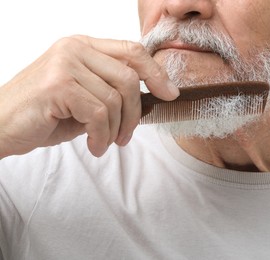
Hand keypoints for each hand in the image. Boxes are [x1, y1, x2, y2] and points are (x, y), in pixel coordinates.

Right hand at [0, 35, 178, 157]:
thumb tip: (149, 98)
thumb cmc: (44, 114)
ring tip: (105, 143)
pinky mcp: (57, 85)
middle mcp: (75, 49)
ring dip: (116, 129)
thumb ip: (111, 92)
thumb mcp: (84, 98)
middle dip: (135, 113)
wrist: (1, 125)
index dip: (156, 72)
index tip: (169, 93)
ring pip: (115, 99)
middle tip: (127, 136)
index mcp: (83, 46)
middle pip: (129, 77)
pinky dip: (102, 136)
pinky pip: (99, 113)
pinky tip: (94, 146)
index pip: (132, 51)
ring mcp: (65, 64)